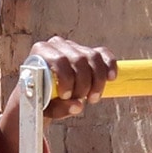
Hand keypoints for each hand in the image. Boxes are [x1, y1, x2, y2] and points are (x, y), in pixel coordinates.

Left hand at [0, 36, 118, 152]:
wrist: (43, 92)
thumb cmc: (41, 99)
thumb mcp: (45, 106)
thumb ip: (59, 108)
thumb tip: (79, 106)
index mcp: (41, 51)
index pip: (59, 60)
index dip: (66, 78)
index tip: (66, 95)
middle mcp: (57, 44)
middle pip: (79, 60)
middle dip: (83, 83)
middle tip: (81, 100)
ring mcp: (74, 46)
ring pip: (93, 58)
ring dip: (97, 81)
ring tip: (92, 98)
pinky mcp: (88, 51)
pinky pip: (103, 54)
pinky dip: (109, 65)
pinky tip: (111, 78)